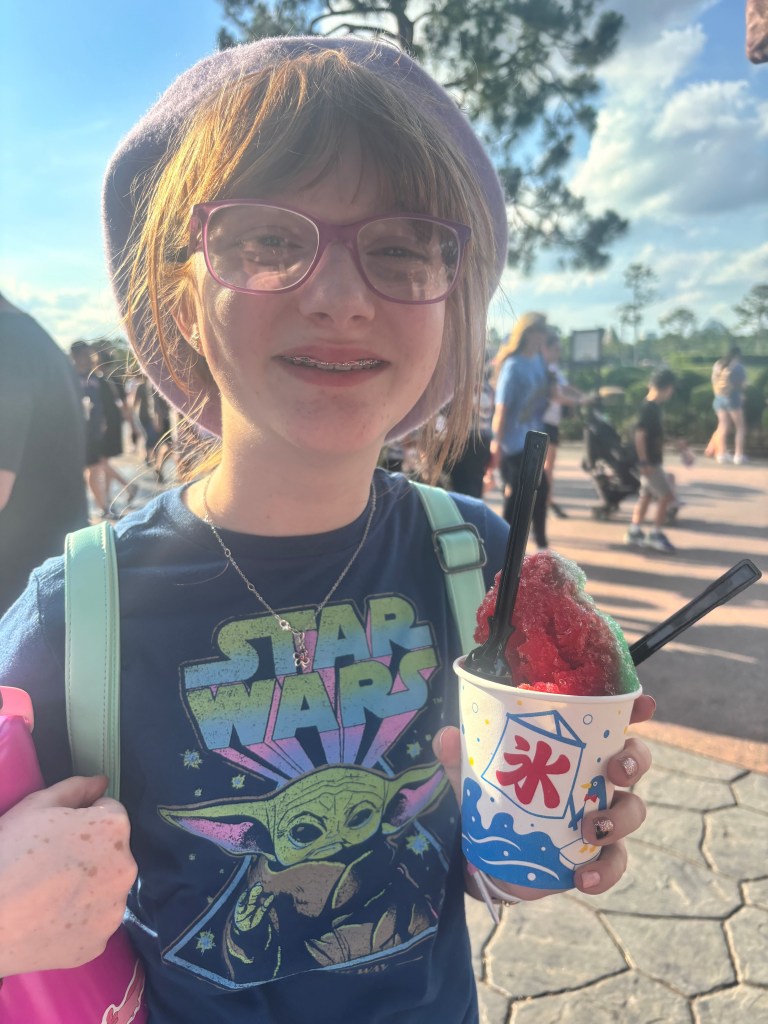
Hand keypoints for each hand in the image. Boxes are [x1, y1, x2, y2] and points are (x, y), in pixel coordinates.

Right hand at [0, 775, 136, 975]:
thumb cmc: (8, 853)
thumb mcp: (37, 805)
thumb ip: (77, 788)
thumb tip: (102, 781)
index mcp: (115, 829)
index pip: (110, 812)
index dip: (82, 818)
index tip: (57, 834)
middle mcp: (126, 868)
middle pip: (112, 853)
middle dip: (90, 853)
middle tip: (50, 864)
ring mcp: (113, 911)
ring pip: (104, 889)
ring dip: (88, 887)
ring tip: (47, 895)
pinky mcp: (97, 944)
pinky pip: (92, 924)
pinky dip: (77, 921)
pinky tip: (49, 919)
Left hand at [433, 693, 655, 901]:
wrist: (491, 857)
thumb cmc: (494, 799)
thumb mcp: (473, 776)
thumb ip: (458, 756)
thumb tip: (447, 737)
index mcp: (574, 748)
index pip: (610, 721)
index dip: (634, 709)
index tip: (644, 704)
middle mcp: (595, 778)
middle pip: (635, 760)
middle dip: (634, 760)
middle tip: (614, 770)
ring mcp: (601, 816)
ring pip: (634, 810)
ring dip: (619, 818)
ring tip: (590, 829)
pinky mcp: (596, 855)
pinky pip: (615, 863)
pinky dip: (605, 871)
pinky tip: (583, 879)